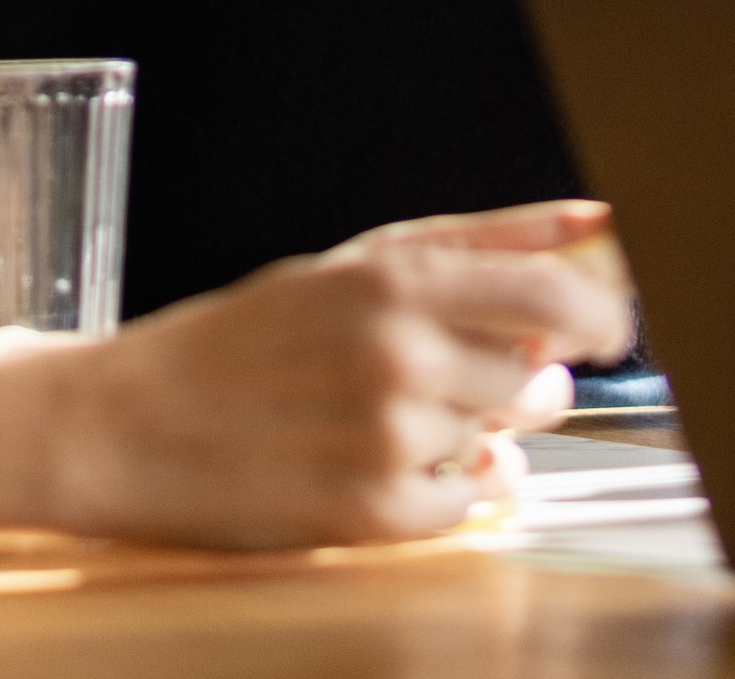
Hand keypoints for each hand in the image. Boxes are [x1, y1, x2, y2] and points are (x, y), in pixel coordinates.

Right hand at [17, 202, 631, 548]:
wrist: (130, 424)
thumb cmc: (245, 337)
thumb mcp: (356, 262)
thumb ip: (486, 239)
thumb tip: (595, 217)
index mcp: (397, 281)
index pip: (560, 297)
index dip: (604, 317)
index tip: (604, 328)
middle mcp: (399, 357)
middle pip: (538, 381)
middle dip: (519, 384)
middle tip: (453, 375)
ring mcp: (386, 441)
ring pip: (498, 444)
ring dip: (466, 436)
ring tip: (387, 418)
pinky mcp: (369, 516)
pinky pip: (464, 508)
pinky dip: (441, 492)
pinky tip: (382, 462)